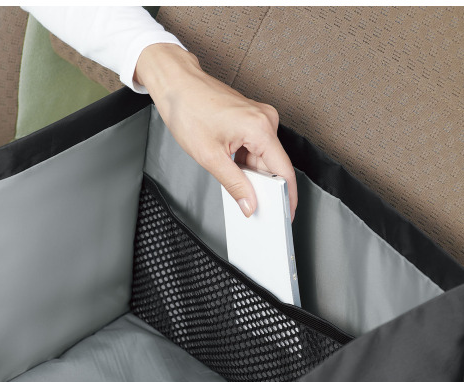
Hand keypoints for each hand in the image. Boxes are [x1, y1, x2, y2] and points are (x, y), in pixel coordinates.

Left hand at [134, 43, 297, 219]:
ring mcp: (259, 118)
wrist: (176, 84)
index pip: (284, 171)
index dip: (287, 197)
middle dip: (265, 188)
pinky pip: (256, 148)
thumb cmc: (188, 109)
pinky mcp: (252, 119)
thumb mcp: (210, 157)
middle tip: (251, 205)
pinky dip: (246, 162)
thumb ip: (234, 185)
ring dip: (252, 174)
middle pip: (274, 165)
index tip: (286, 214)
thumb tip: (249, 204)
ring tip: (231, 177)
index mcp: (260, 127)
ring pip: (264, 158)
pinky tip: (232, 166)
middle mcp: (265, 119)